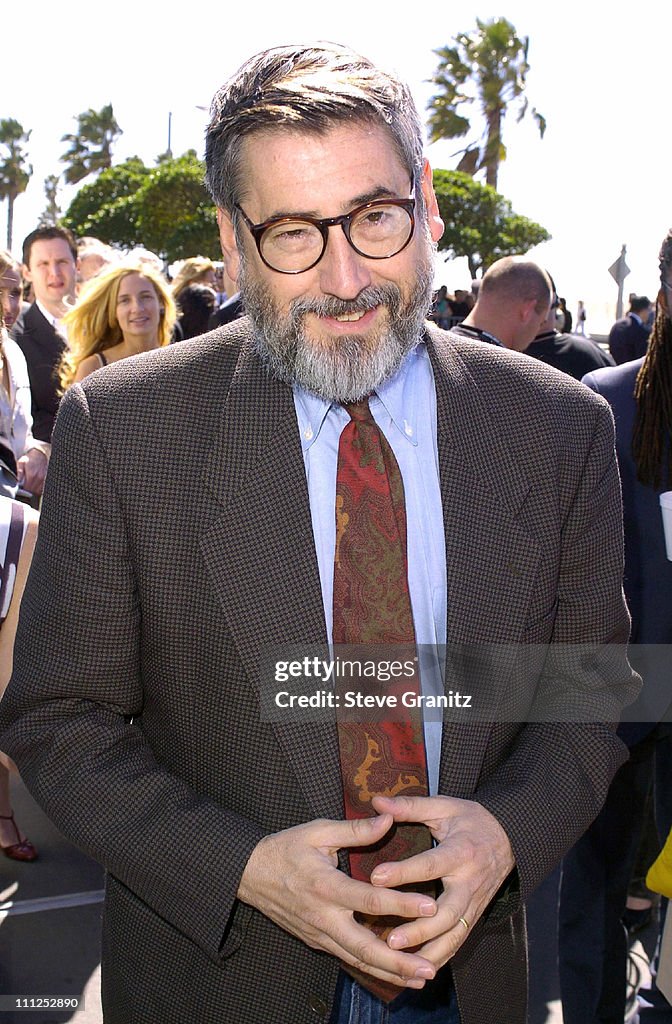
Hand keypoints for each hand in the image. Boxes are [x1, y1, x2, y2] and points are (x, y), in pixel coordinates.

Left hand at [17, 448, 47, 495]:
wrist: (40, 454)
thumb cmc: (30, 458)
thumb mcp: (21, 463)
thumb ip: (19, 472)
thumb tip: (18, 481)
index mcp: (32, 475)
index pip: (27, 488)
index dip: (23, 490)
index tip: (20, 488)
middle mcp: (39, 478)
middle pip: (33, 491)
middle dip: (28, 490)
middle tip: (24, 486)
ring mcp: (44, 479)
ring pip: (38, 491)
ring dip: (33, 490)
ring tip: (29, 485)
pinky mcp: (46, 479)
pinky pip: (42, 488)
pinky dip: (38, 488)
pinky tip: (35, 485)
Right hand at [237, 814, 439, 988]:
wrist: (250, 874)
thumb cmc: (286, 848)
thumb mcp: (318, 831)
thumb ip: (355, 829)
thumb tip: (388, 820)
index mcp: (326, 886)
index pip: (370, 901)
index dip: (402, 904)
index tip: (430, 906)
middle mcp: (324, 917)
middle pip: (366, 948)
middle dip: (399, 962)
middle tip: (430, 968)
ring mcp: (320, 934)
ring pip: (358, 961)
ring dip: (391, 972)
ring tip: (422, 977)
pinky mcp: (317, 942)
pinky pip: (348, 958)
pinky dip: (373, 967)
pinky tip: (396, 971)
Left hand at [369, 795, 514, 968]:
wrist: (509, 838)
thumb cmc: (470, 820)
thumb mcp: (444, 806)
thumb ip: (410, 806)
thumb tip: (376, 801)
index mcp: (461, 851)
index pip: (430, 864)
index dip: (404, 872)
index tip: (375, 878)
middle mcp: (469, 882)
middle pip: (447, 912)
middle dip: (419, 928)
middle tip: (389, 939)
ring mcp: (474, 903)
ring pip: (454, 934)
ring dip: (427, 950)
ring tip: (399, 961)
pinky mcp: (474, 916)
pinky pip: (458, 941)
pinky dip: (439, 957)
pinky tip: (417, 970)